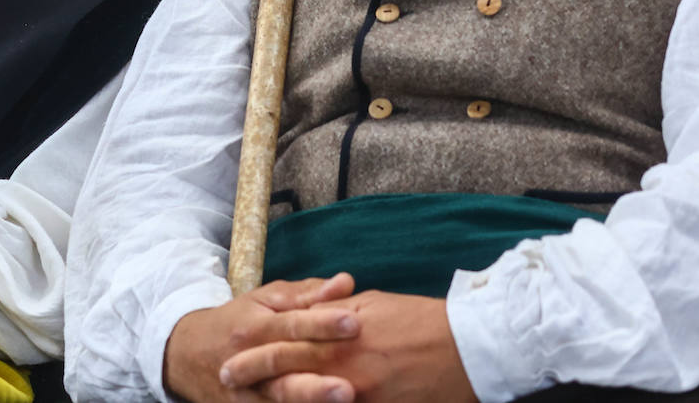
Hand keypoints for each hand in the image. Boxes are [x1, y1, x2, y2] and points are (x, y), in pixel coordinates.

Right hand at [164, 274, 359, 402]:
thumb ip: (306, 294)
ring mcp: (243, 394)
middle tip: (349, 387)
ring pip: (276, 400)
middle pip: (282, 371)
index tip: (354, 323)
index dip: (321, 324)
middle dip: (315, 381)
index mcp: (252, 328)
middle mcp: (245, 362)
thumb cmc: (237, 322)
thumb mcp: (264, 300)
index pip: (290, 325)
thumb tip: (347, 282)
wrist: (186, 355)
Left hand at [228, 292, 475, 402]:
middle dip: (254, 383)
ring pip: (311, 402)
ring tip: (253, 402)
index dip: (253, 357)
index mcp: (339, 336)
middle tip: (226, 384)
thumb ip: (331, 312)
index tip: (228, 364)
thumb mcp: (369, 306)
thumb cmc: (420, 320)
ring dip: (282, 401)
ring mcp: (364, 395)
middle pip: (288, 378)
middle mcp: (346, 368)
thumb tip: (305, 312)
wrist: (472, 346)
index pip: (284, 346)